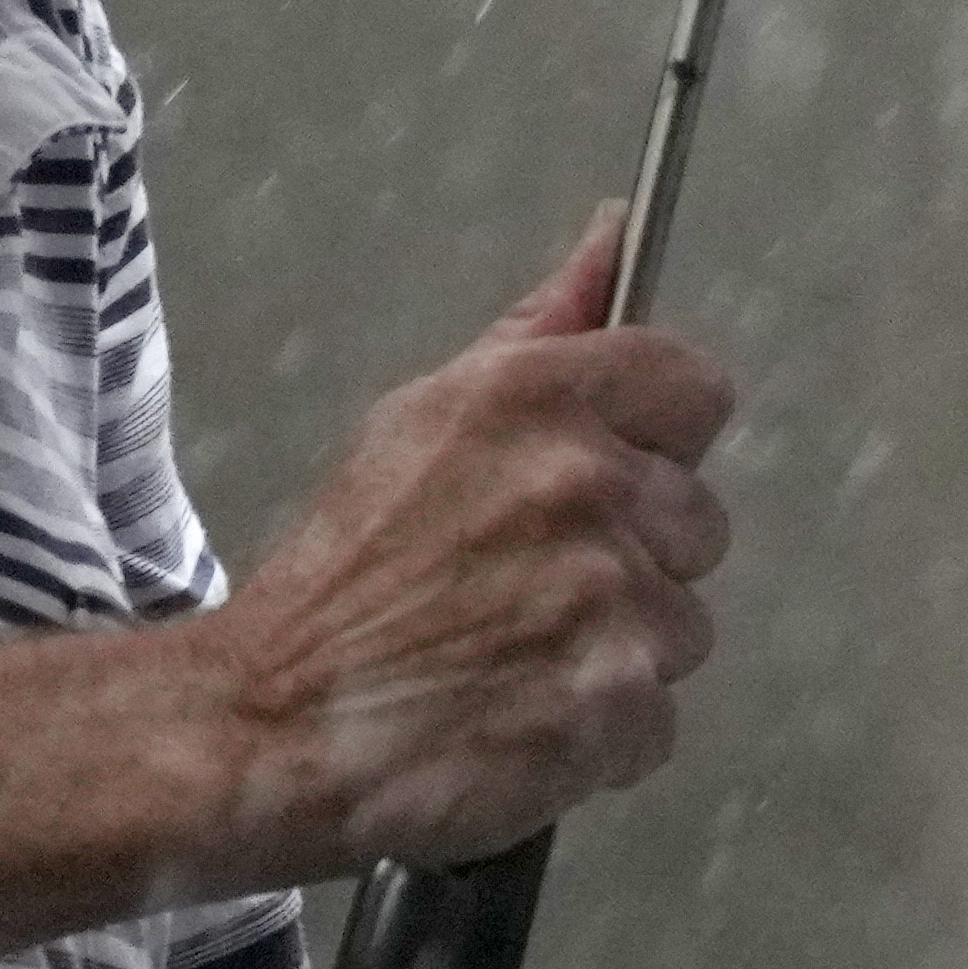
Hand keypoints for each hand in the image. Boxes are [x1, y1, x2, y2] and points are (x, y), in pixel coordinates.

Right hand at [179, 209, 734, 884]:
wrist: (268, 725)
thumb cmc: (340, 581)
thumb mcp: (422, 420)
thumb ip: (540, 330)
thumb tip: (615, 234)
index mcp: (535, 398)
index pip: (693, 387)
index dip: (660, 441)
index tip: (615, 478)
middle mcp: (582, 485)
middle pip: (699, 518)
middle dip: (635, 557)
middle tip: (529, 588)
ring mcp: (607, 597)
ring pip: (685, 622)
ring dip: (622, 650)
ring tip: (517, 658)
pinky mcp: (616, 699)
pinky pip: (661, 719)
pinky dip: (605, 734)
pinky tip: (525, 719)